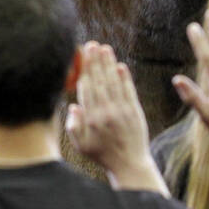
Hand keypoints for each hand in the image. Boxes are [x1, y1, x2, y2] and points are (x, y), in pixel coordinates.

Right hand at [66, 41, 164, 191]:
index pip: (87, 89)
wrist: (129, 164)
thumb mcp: (81, 145)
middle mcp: (106, 112)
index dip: (84, 70)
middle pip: (99, 81)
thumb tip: (73, 106)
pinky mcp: (135, 112)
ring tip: (105, 49)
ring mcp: (122, 111)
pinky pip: (129, 91)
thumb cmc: (102, 154)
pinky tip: (120, 66)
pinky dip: (125, 78)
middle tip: (92, 44)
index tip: (81, 56)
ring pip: (113, 83)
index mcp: (92, 119)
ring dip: (109, 64)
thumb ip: (74, 126)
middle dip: (95, 61)